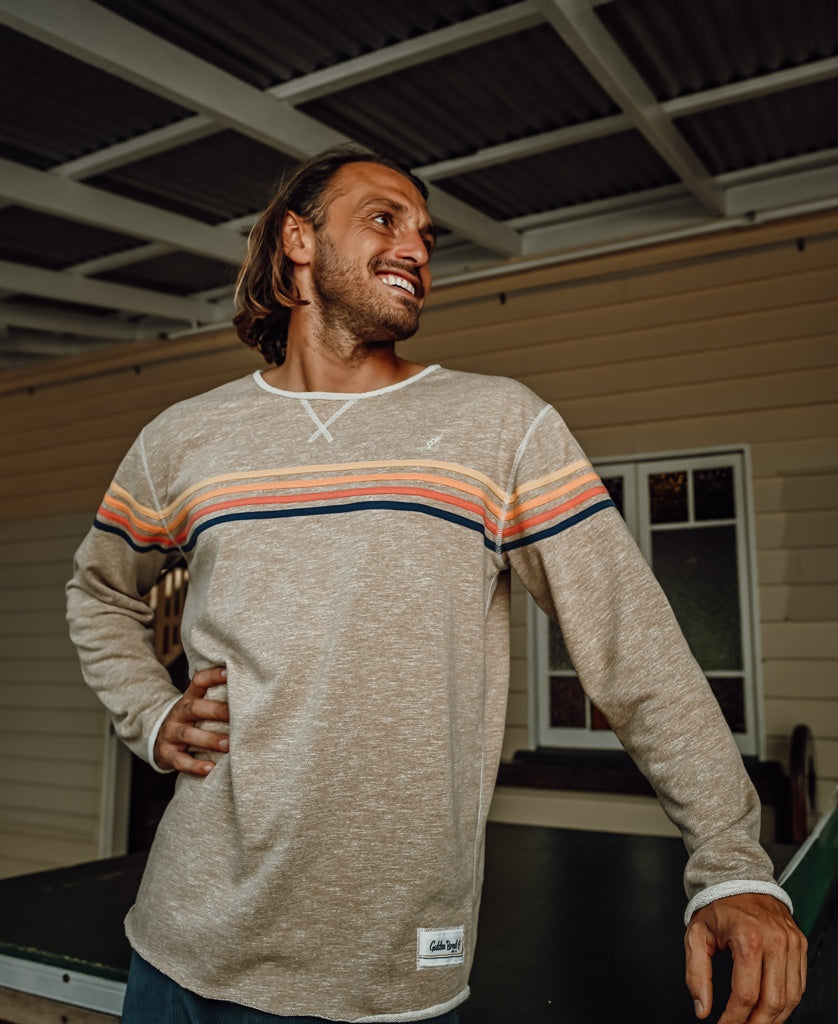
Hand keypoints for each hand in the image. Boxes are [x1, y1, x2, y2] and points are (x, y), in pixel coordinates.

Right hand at [153, 666, 229, 774]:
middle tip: (235, 716)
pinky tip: (210, 769)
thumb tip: (254, 688)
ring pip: (188, 735)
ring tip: (229, 746)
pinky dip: (195, 766)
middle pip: (195, 708)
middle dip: (216, 711)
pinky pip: (180, 761)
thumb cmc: (192, 720)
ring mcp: (171, 733)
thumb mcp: (198, 706)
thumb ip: (218, 698)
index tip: (229, 672)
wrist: (158, 738)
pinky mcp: (167, 754)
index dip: (212, 676)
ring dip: (210, 740)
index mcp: (190, 698)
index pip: (199, 681)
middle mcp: (179, 713)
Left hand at [685, 893, 806, 1022]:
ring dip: (774, 1018)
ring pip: (790, 997)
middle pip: (772, 1001)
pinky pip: (799, 984)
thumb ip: (696, 974)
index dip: (734, 1019)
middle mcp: (775, 941)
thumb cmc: (718, 906)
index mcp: (748, 938)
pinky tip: (772, 1007)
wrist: (740, 880)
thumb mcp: (696, 935)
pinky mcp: (799, 944)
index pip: (746, 994)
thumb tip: (702, 1007)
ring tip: (756, 1022)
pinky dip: (787, 1001)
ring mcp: (791, 943)